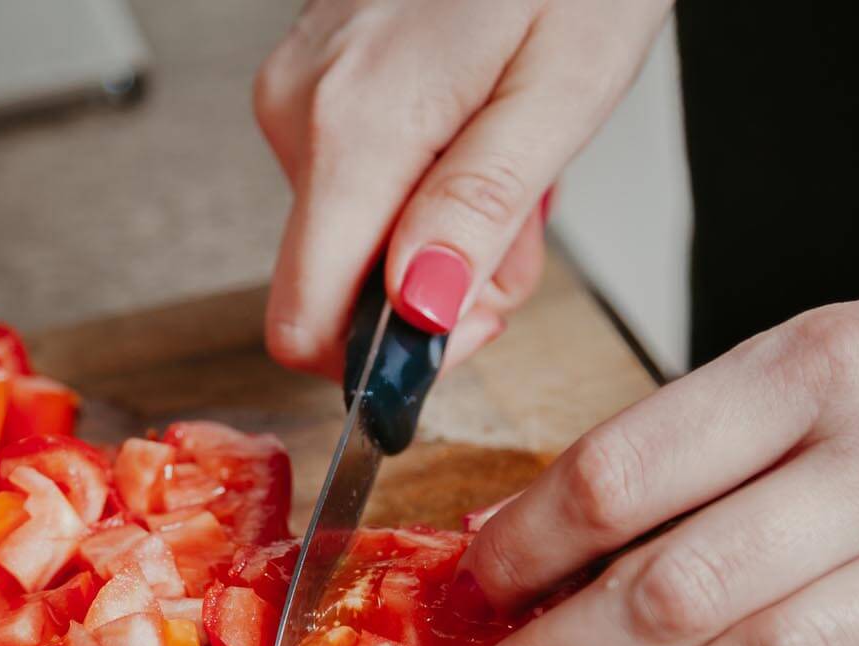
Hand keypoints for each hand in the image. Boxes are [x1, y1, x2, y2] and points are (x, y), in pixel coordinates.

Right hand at [253, 0, 671, 375]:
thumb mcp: (559, 94)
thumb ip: (477, 214)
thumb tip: (417, 314)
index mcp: (354, 126)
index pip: (307, 323)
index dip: (389, 358)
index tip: (473, 323)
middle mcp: (300, 109)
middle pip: (335, 286)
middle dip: (437, 289)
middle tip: (522, 225)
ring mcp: (299, 87)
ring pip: (354, 235)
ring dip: (442, 231)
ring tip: (514, 153)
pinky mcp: (315, 75)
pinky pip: (357, 177)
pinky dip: (426, 180)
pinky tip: (479, 123)